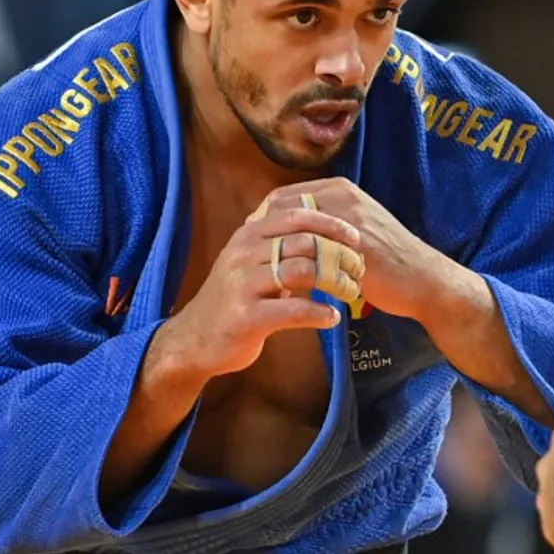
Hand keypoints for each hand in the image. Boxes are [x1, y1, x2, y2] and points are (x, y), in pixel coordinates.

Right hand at [160, 206, 362, 377]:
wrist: (195, 338)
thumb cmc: (234, 298)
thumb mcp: (250, 260)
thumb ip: (279, 243)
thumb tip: (325, 227)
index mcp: (249, 234)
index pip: (296, 215)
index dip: (330, 223)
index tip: (356, 236)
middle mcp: (243, 253)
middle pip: (304, 241)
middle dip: (339, 253)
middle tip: (359, 266)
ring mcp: (243, 284)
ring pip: (303, 271)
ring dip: (335, 282)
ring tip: (351, 292)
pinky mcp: (247, 316)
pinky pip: (295, 310)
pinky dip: (320, 313)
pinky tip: (332, 318)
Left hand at [259, 178, 449, 320]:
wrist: (423, 279)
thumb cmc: (387, 257)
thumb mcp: (354, 227)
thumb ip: (324, 220)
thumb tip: (286, 228)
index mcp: (340, 188)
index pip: (284, 196)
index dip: (263, 219)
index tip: (254, 242)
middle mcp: (344, 196)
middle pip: (283, 210)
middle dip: (265, 236)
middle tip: (255, 261)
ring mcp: (349, 221)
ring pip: (294, 233)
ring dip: (278, 254)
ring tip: (267, 277)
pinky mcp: (355, 248)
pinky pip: (314, 256)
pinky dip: (297, 272)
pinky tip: (289, 289)